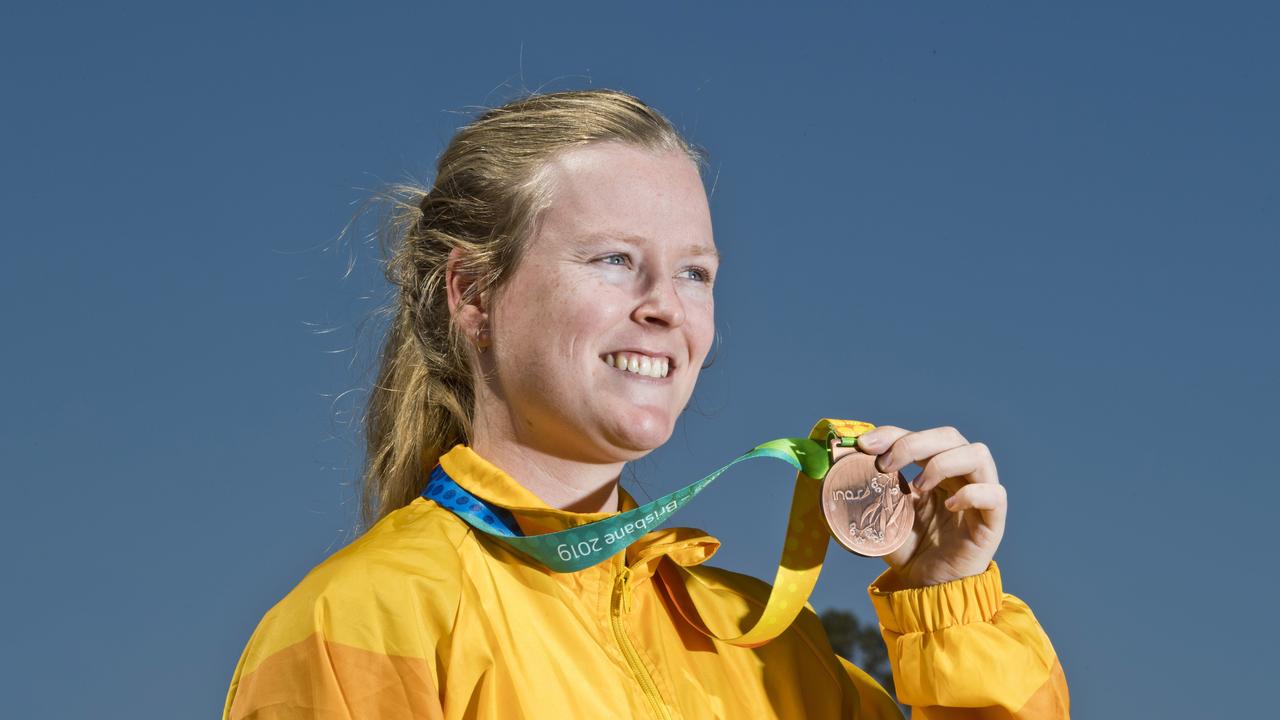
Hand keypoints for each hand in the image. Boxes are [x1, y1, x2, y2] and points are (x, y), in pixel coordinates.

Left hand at [853, 425, 1006, 587]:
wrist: (926, 589)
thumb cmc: (908, 550)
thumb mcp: (882, 514)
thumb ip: (870, 489)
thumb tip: (839, 466)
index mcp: (935, 469)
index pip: (920, 436)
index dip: (892, 434)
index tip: (863, 444)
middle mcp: (960, 477)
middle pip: (950, 437)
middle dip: (914, 443)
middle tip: (885, 464)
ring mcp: (979, 496)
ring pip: (978, 455)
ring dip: (943, 462)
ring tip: (919, 485)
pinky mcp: (992, 522)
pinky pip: (995, 494)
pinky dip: (972, 493)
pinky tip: (950, 506)